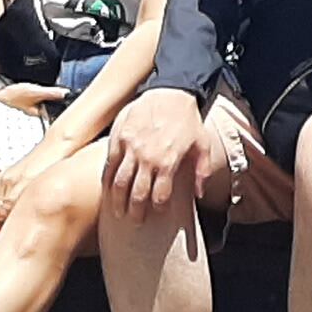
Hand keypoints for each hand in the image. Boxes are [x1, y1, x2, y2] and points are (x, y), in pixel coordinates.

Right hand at [104, 88, 210, 217]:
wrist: (170, 92)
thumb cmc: (187, 118)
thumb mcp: (203, 145)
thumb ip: (202, 171)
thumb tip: (199, 194)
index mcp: (168, 162)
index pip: (159, 196)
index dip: (157, 208)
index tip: (156, 212)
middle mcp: (147, 158)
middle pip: (137, 194)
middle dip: (135, 212)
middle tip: (135, 220)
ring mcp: (130, 148)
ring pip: (119, 183)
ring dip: (118, 201)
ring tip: (118, 212)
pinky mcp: (118, 138)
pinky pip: (109, 165)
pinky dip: (108, 179)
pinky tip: (108, 189)